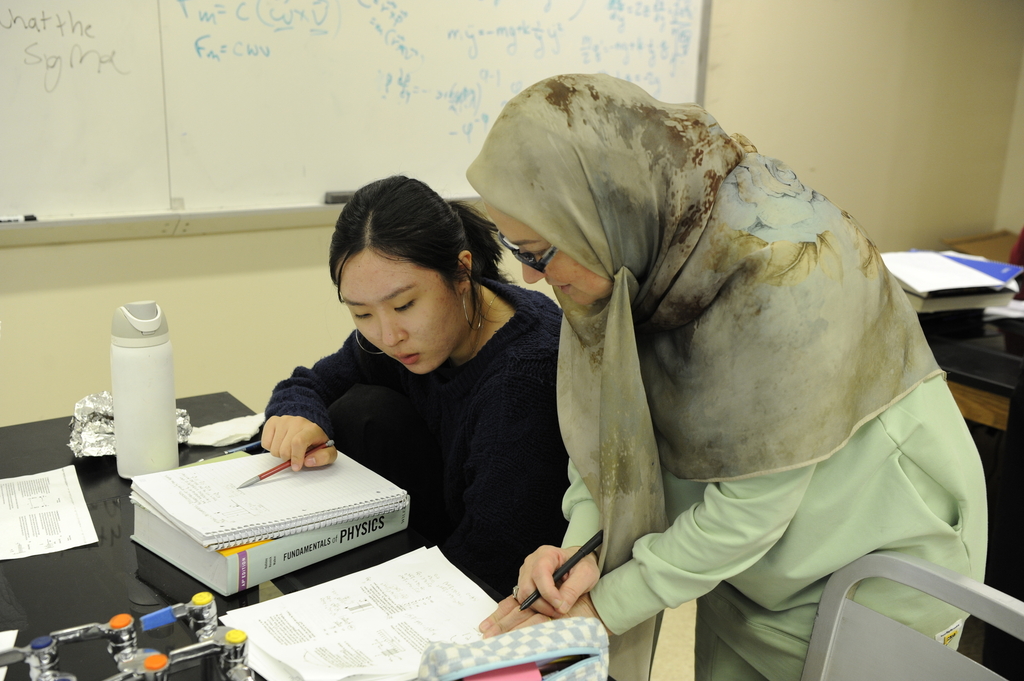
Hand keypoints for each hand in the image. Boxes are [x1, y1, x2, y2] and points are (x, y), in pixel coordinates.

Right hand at [261, 415, 336, 470]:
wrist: (308, 427)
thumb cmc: (317, 441)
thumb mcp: (328, 451)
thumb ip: (324, 457)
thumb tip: (307, 461)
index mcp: (312, 429)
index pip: (298, 442)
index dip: (295, 457)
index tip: (296, 467)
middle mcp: (297, 422)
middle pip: (284, 449)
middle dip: (289, 458)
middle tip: (295, 455)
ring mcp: (283, 420)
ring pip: (274, 449)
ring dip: (280, 454)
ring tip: (289, 448)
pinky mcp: (272, 421)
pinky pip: (265, 444)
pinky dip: (271, 448)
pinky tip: (281, 443)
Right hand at [478, 545, 600, 635]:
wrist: (579, 564)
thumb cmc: (582, 565)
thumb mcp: (586, 574)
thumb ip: (573, 589)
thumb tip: (561, 607)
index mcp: (547, 554)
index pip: (540, 573)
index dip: (548, 592)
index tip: (560, 605)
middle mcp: (532, 562)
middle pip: (527, 586)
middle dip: (543, 603)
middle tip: (560, 610)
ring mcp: (526, 572)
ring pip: (524, 595)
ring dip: (539, 606)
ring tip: (556, 609)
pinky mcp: (525, 583)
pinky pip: (524, 599)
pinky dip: (536, 606)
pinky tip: (550, 606)